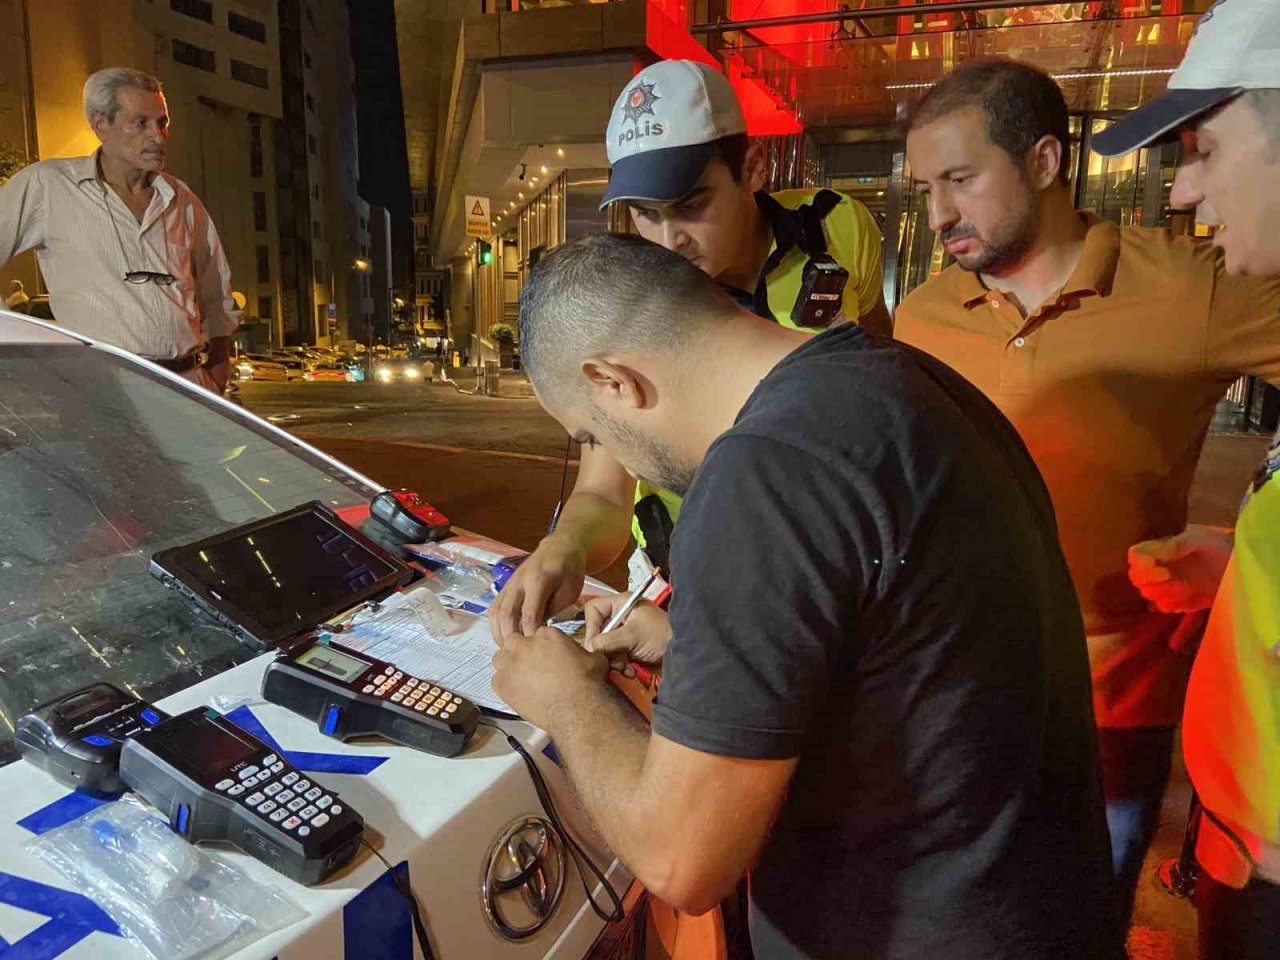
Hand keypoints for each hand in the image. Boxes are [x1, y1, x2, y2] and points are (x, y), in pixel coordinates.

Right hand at [489, 533, 586, 646]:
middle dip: (509, 636)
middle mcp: (519, 582)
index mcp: (538, 580)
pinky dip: (495, 625)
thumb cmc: (569, 570)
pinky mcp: (505, 587)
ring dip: (498, 632)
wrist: (559, 547)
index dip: (529, 634)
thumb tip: (538, 632)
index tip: (533, 650)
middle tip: (517, 655)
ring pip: (495, 611)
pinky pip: (494, 608)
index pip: (529, 613)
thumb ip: (553, 609)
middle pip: (507, 613)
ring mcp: (509, 584)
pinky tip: (503, 637)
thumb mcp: (570, 590)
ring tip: (507, 650)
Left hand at [491, 626, 606, 730]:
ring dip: (508, 667)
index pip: (537, 634)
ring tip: (520, 679)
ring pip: (500, 659)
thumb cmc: (587, 684)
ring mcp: (512, 664)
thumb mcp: (593, 658)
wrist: (577, 708)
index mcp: (547, 635)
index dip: (540, 648)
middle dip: (520, 652)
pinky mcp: (503, 683)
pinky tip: (517, 693)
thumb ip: (580, 651)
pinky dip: (504, 686)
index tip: (544, 657)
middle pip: (514, 642)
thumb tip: (585, 655)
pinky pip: (496, 680)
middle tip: (530, 667)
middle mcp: (526, 645)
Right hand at [583, 596, 670, 674]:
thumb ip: (608, 641)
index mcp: (622, 604)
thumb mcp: (632, 636)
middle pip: (599, 632)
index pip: (594, 609)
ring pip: (606, 648)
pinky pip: (616, 657)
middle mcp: (622, 617)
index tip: (595, 644)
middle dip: (605, 649)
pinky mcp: (631, 649)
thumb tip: (590, 648)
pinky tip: (630, 671)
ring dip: (613, 661)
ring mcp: (626, 634)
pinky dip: (621, 666)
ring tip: (624, 667)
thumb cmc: (660, 636)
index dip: (591, 626)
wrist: (684, 654)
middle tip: (610, 660)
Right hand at [1128, 524, 1233, 613]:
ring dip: (1162, 591)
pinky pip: (1165, 606)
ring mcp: (1168, 586)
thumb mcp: (1196, 540)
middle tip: (1167, 576)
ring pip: (1149, 594)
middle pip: (1137, 578)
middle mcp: (1158, 568)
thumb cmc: (1217, 546)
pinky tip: (1187, 596)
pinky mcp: (1180, 601)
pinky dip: (1173, 603)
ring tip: (1182, 586)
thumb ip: (1172, 546)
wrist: (1241, 565)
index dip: (1140, 564)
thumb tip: (1146, 556)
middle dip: (1149, 579)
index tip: (1156, 566)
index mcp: (1159, 550)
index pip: (1135, 557)